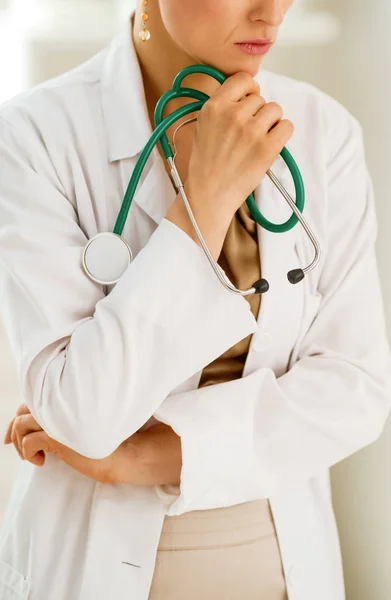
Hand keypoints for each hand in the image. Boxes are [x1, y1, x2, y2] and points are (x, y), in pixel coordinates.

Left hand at [4, 404, 181, 485]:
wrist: (122, 453)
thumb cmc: (108, 439)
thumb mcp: (81, 424)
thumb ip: (64, 417)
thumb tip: (39, 428)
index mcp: (66, 398)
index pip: (32, 401)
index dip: (19, 416)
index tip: (13, 435)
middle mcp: (60, 403)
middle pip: (23, 410)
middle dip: (15, 430)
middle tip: (14, 445)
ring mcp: (57, 418)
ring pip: (20, 425)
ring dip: (22, 444)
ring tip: (35, 456)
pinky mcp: (56, 435)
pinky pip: (29, 443)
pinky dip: (29, 453)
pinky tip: (42, 461)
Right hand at [187, 70, 293, 215]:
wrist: (210, 194)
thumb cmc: (206, 164)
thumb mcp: (203, 126)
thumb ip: (221, 106)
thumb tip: (247, 94)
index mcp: (214, 106)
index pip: (243, 79)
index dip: (249, 90)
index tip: (248, 102)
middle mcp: (233, 115)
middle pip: (261, 98)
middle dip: (258, 113)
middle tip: (248, 134)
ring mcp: (251, 131)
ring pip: (275, 110)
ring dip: (271, 123)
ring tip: (258, 140)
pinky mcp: (267, 147)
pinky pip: (287, 126)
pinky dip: (282, 134)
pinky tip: (270, 145)